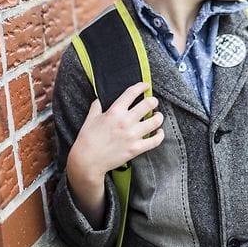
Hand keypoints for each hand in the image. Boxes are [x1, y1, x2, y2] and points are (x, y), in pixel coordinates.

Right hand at [66, 82, 164, 223]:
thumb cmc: (87, 139)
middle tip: (153, 102)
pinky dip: (160, 135)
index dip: (141, 86)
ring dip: (159, 116)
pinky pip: (155, 140)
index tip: (146, 85)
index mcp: (115, 112)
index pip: (132, 93)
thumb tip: (100, 99)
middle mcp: (126, 121)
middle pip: (148, 104)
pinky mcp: (136, 149)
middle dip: (153, 101)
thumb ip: (97, 106)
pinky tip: (159, 132)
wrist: (87, 161)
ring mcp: (133, 135)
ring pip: (155, 121)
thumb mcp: (90, 118)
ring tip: (157, 116)